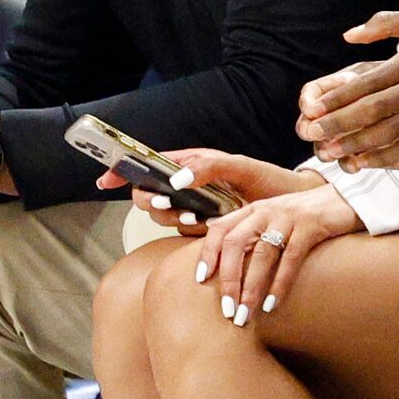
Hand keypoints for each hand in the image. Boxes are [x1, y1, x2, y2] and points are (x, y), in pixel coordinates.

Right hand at [101, 147, 309, 234]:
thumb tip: (176, 178)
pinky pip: (183, 234)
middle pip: (147, 194)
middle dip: (150, 201)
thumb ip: (209, 167)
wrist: (293, 210)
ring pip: (162, 217)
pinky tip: (206, 227)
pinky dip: (189, 232)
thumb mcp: (240, 167)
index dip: (122, 170)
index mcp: (190, 164)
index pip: (147, 164)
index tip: (105, 180)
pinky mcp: (202, 230)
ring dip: (172, 218)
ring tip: (197, 217)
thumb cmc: (268, 181)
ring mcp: (192, 209)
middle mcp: (186, 186)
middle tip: (167, 205)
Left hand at [184, 166, 353, 323]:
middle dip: (227, 279)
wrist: (349, 198)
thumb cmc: (311, 216)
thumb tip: (234, 266)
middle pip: (235, 244)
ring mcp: (288, 217)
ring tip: (246, 314)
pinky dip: (280, 283)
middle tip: (227, 309)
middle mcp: (266, 211)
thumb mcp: (278, 219)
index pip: (220, 229)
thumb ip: (257, 235)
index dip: (207, 254)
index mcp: (254, 210)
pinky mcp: (311, 226)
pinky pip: (290, 258)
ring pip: (261, 254)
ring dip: (251, 288)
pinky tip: (272, 303)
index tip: (200, 280)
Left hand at [299, 11, 398, 169]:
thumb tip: (350, 35)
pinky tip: (364, 163)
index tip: (313, 107)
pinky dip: (385, 158)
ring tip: (329, 153)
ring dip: (355, 145)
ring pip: (388, 132)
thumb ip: (392, 22)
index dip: (338, 96)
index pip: (369, 79)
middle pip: (373, 108)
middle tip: (311, 133)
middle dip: (338, 124)